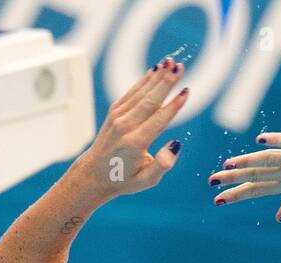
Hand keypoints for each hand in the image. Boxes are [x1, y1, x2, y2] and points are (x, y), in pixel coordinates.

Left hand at [73, 57, 188, 199]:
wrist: (94, 174)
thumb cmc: (124, 180)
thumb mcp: (146, 181)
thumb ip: (162, 165)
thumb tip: (176, 145)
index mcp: (135, 143)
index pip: (159, 120)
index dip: (174, 105)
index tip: (186, 91)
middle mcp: (125, 126)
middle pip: (150, 100)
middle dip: (166, 82)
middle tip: (180, 67)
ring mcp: (118, 117)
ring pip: (141, 92)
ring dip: (157, 76)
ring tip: (171, 62)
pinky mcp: (114, 112)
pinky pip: (132, 93)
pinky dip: (144, 81)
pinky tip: (155, 70)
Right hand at [208, 131, 280, 219]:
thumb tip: (279, 217)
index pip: (259, 189)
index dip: (238, 194)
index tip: (218, 199)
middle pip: (258, 176)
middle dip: (233, 179)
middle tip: (211, 182)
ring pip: (270, 161)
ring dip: (248, 163)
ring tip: (228, 166)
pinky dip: (278, 142)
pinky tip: (261, 141)